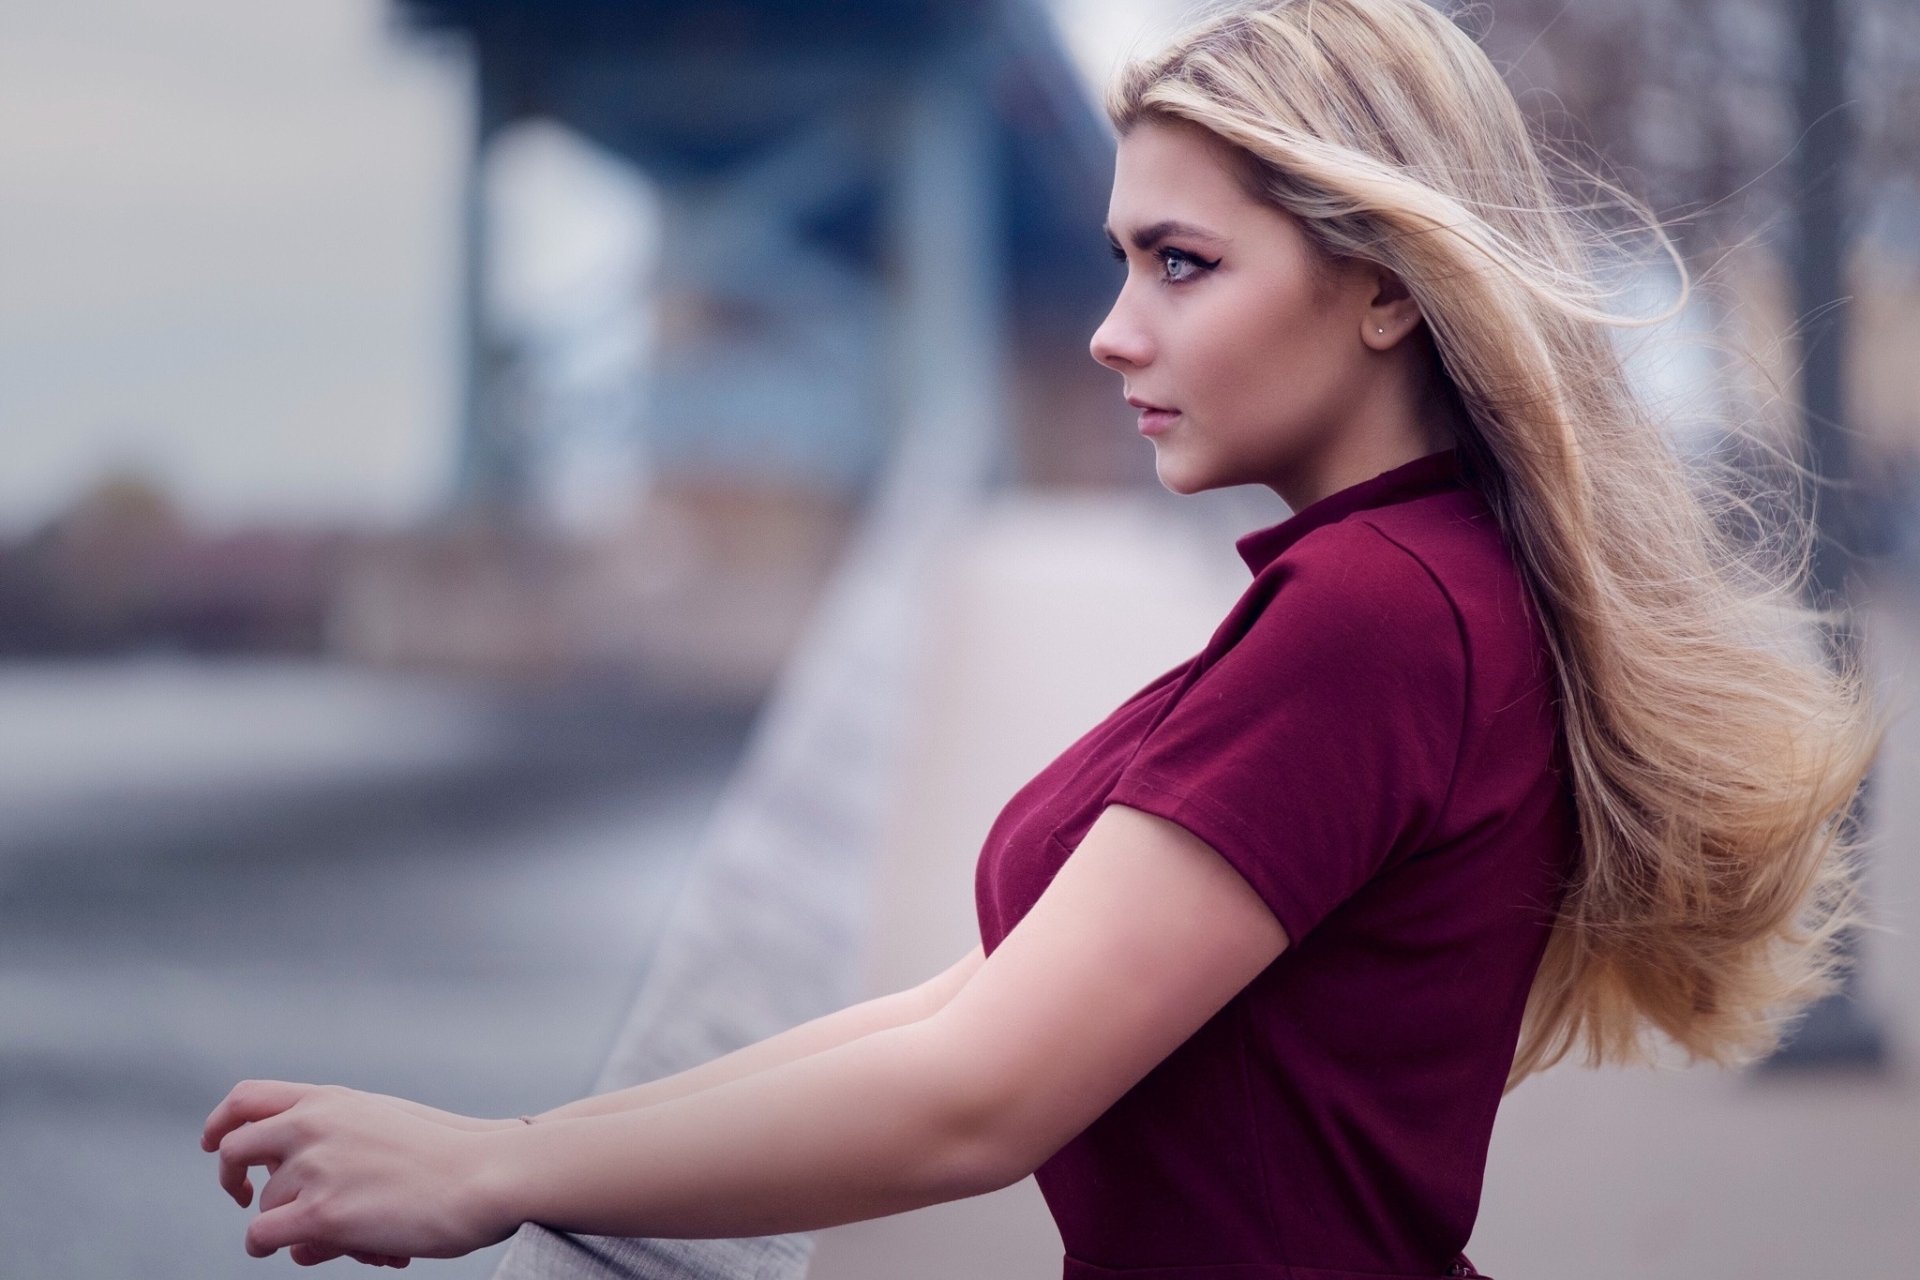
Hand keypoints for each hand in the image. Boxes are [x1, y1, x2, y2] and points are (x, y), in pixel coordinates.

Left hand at [202, 1080, 519, 1262]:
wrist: (483, 1175)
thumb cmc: (448, 1154)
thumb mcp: (385, 1120)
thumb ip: (338, 1135)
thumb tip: (296, 1191)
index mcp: (330, 1099)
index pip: (248, 1098)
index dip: (222, 1123)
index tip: (216, 1143)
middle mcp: (313, 1125)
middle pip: (235, 1150)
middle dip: (229, 1177)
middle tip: (240, 1197)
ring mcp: (314, 1168)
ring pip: (263, 1206)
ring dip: (292, 1225)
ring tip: (348, 1233)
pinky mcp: (319, 1213)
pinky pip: (264, 1237)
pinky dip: (273, 1246)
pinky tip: (306, 1247)